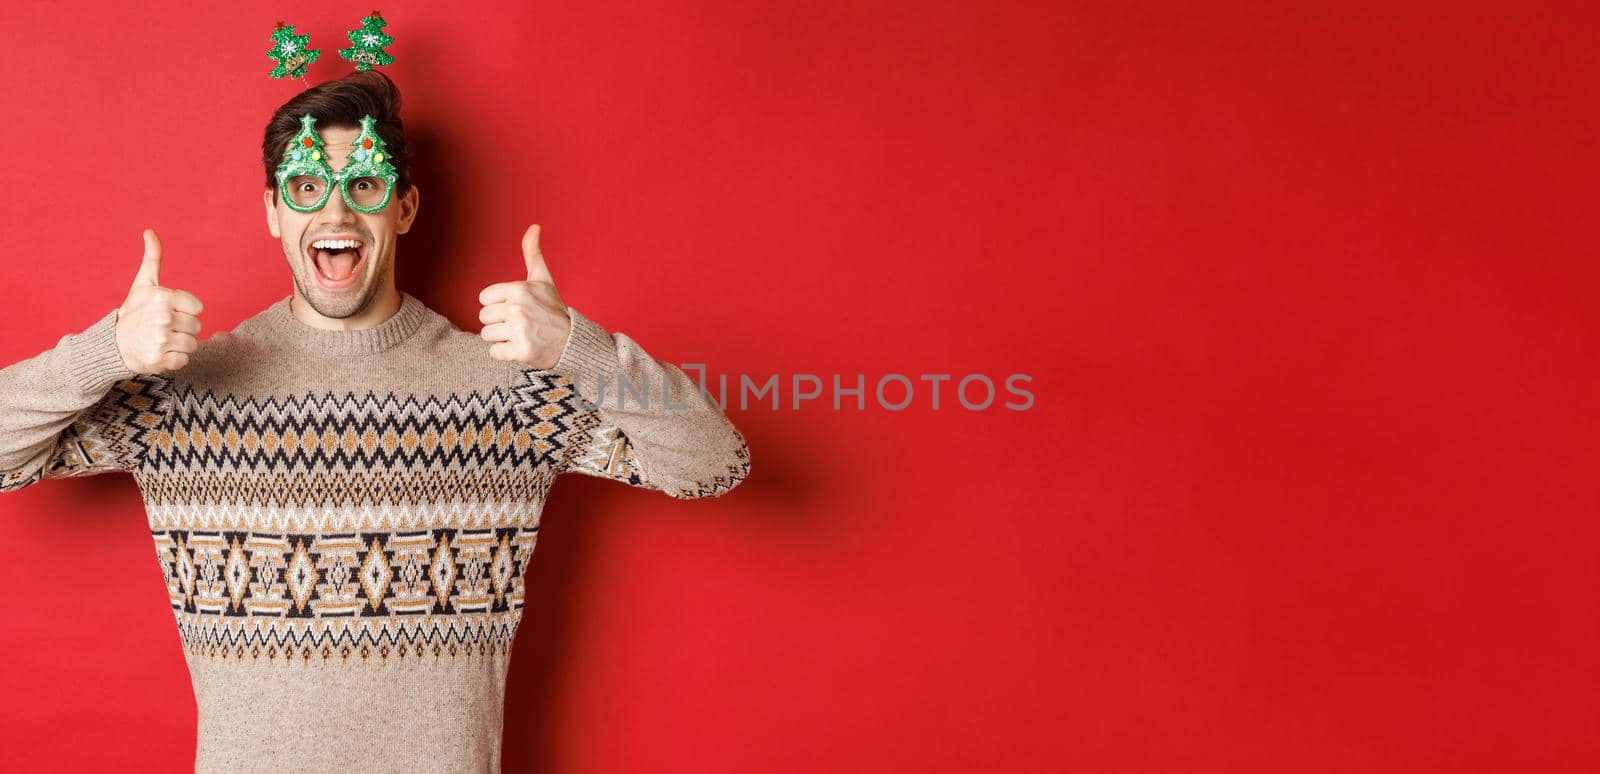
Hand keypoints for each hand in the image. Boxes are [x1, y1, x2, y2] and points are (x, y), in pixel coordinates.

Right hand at [116, 229, 203, 373]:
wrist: (113, 344)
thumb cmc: (134, 312)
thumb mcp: (143, 284)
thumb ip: (153, 258)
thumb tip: (149, 231)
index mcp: (162, 297)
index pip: (198, 308)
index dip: (187, 311)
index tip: (170, 312)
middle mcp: (162, 317)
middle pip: (197, 327)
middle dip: (184, 329)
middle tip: (164, 328)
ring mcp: (160, 339)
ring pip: (193, 344)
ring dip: (180, 345)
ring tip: (163, 341)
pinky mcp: (159, 360)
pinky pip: (184, 360)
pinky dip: (175, 360)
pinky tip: (161, 353)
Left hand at [479, 224, 571, 368]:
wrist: (573, 341)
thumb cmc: (553, 310)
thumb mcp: (543, 280)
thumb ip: (532, 253)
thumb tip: (534, 226)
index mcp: (519, 289)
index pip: (484, 299)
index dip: (497, 305)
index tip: (515, 308)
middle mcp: (517, 308)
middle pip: (484, 318)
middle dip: (499, 323)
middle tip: (520, 324)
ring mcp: (519, 330)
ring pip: (487, 335)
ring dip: (501, 338)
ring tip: (520, 335)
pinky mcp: (521, 351)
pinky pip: (494, 352)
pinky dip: (506, 353)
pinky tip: (521, 348)